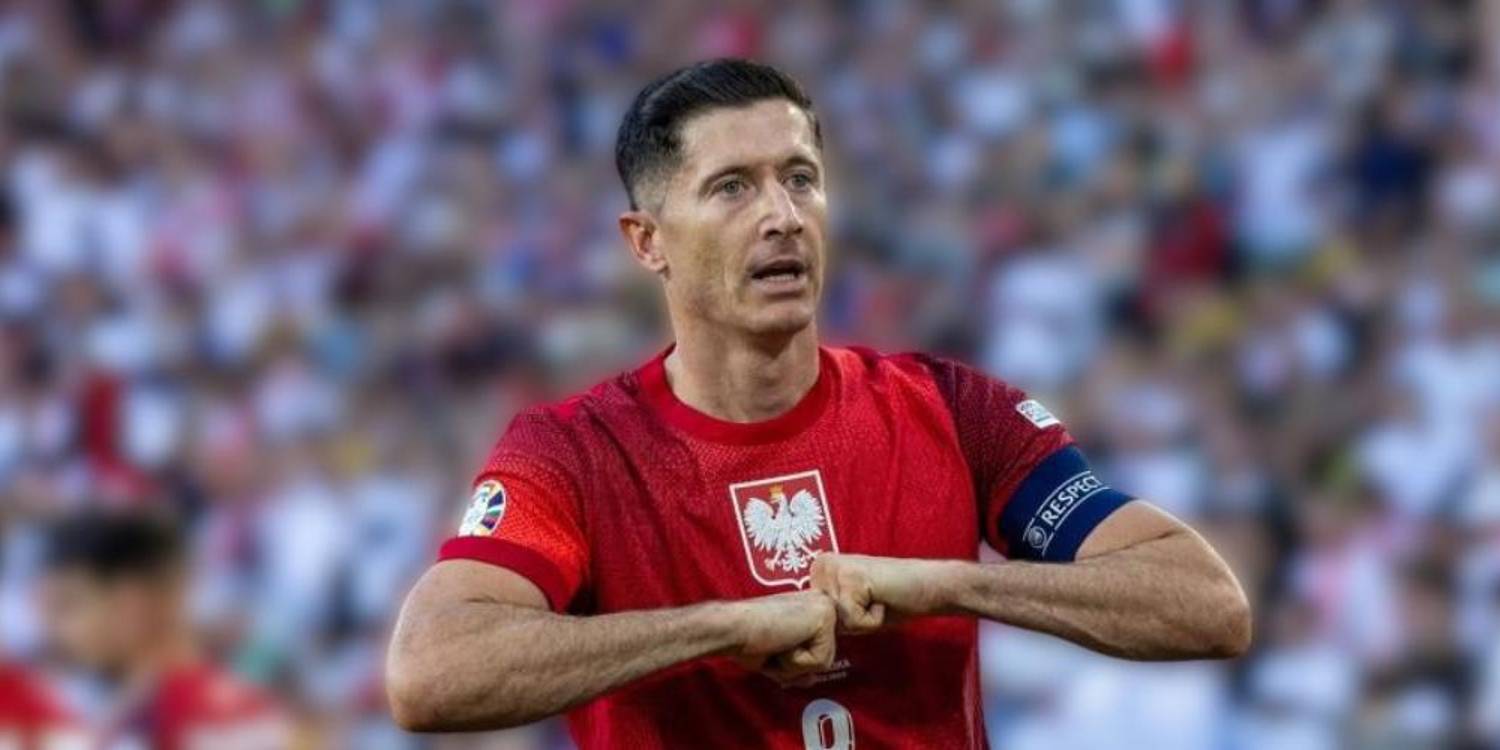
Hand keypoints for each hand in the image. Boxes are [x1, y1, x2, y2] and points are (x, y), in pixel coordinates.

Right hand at [723, 590, 837, 677]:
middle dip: (795, 664)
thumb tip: (812, 679)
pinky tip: (781, 641)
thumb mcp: (779, 654)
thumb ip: (798, 663)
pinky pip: (820, 661)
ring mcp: (826, 608)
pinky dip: (796, 661)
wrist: (734, 628)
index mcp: (811, 606)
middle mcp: (821, 602)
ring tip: (776, 643)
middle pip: (825, 657)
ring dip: (795, 664)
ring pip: (824, 661)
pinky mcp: (824, 618)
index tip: (776, 645)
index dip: (797, 659)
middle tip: (773, 646)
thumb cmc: (747, 638)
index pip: (820, 648)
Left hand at [810, 553, 955, 632]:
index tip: (862, 603)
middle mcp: (823, 565)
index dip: (843, 621)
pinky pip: (852, 622)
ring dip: (860, 622)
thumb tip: (805, 638)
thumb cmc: (891, 599)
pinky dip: (871, 620)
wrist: (926, 586)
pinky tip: (882, 599)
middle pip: (824, 620)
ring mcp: (836, 569)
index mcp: (820, 569)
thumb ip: (828, 612)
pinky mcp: (851, 579)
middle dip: (849, 622)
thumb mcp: (849, 605)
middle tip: (871, 601)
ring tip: (877, 600)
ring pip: (837, 623)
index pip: (816, 616)